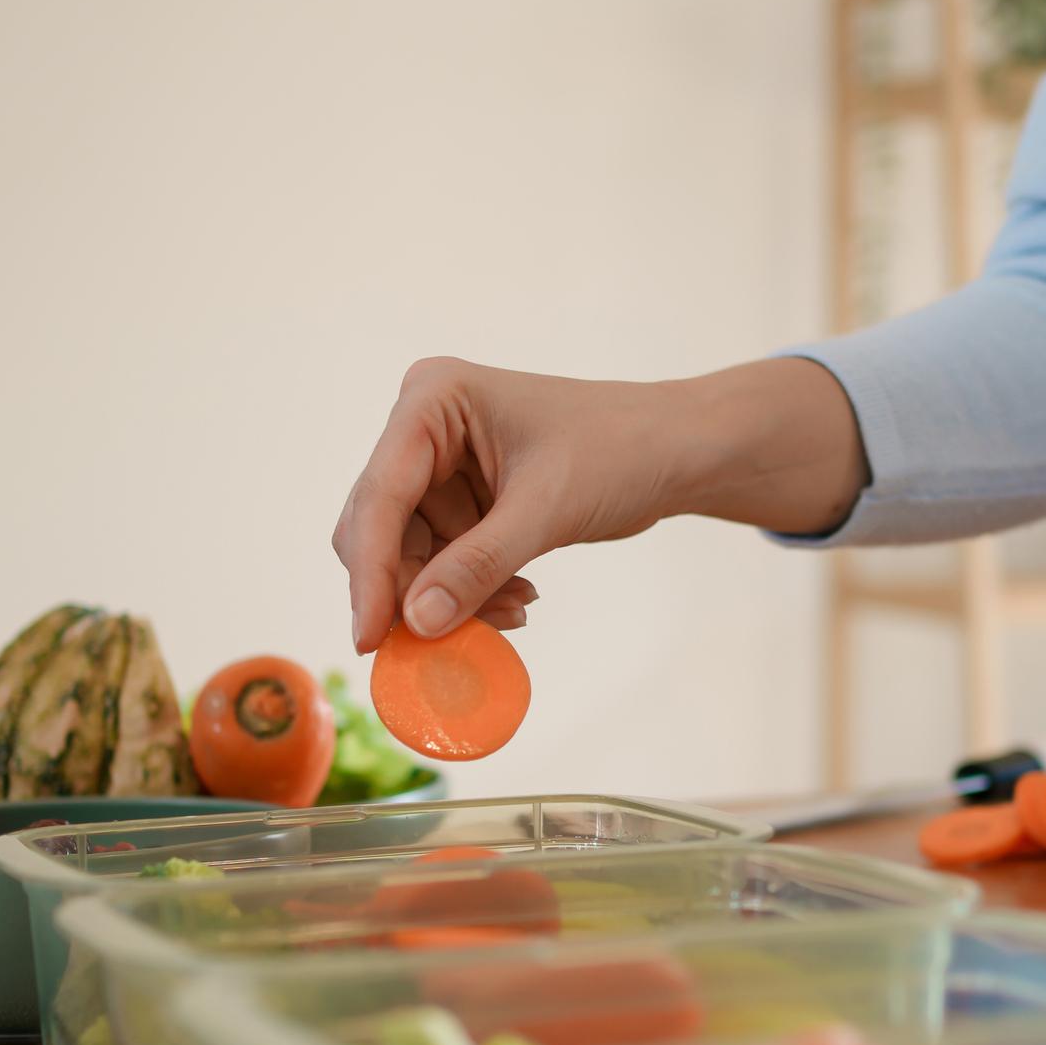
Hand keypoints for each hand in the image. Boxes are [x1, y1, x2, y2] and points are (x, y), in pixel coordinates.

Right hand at [332, 355, 867, 651]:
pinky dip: (471, 590)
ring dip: (449, 597)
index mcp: (433, 399)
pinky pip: (442, 559)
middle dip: (411, 590)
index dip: (370, 573)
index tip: (368, 640)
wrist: (677, 450)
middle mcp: (423, 426)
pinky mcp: (462, 497)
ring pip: (409, 553)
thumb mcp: (548, 509)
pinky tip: (517, 600)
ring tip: (512, 612)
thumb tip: (416, 625)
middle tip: (441, 645)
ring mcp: (440, 463)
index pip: (380, 495)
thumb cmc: (622, 452)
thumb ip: (477, 566)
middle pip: (379, 528)